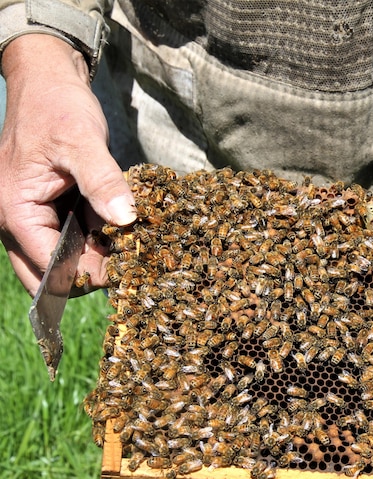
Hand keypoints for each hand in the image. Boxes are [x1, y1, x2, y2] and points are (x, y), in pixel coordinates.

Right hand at [0, 34, 135, 295]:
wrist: (49, 82)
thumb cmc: (58, 107)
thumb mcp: (83, 141)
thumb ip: (102, 181)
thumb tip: (125, 219)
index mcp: (16, 211)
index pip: (50, 266)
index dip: (88, 275)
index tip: (126, 271)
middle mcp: (17, 221)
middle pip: (50, 275)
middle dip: (88, 276)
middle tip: (128, 267)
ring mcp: (33, 217)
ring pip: (63, 259)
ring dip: (95, 258)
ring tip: (132, 248)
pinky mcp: (51, 210)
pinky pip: (73, 238)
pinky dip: (97, 239)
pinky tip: (125, 232)